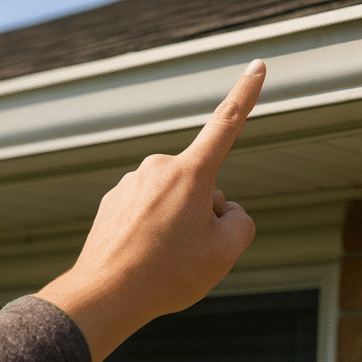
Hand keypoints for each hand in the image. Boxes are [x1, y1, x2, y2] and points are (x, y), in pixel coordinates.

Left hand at [35, 59, 265, 361]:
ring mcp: (132, 183)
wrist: (104, 297)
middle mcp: (159, 167)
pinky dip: (152, 231)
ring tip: (161, 258)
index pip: (227, 123)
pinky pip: (148, 211)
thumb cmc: (169, 274)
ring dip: (177, 223)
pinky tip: (141, 257)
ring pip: (175, 199)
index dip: (246, 93)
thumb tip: (223, 209)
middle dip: (204, 212)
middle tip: (188, 251)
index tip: (257, 65)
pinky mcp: (112, 201)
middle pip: (203, 185)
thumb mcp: (226, 252)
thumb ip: (241, 221)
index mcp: (191, 173)